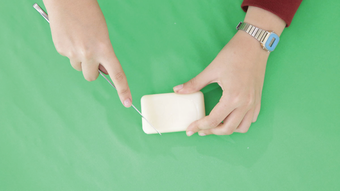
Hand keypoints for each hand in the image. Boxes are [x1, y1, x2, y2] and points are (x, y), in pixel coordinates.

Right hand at [43, 0, 131, 106]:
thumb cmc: (88, 13)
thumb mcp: (102, 34)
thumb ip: (103, 53)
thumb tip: (100, 69)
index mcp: (104, 48)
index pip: (117, 74)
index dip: (123, 90)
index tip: (127, 103)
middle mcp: (88, 53)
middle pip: (91, 77)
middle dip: (92, 70)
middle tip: (91, 55)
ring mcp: (72, 52)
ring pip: (78, 66)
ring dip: (80, 59)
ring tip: (79, 39)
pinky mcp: (60, 49)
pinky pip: (68, 57)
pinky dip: (70, 49)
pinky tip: (70, 35)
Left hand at [173, 6, 285, 135]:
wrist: (254, 44)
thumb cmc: (234, 55)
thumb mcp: (211, 70)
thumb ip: (194, 83)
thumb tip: (178, 90)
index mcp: (232, 97)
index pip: (213, 120)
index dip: (199, 126)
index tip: (190, 129)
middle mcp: (245, 103)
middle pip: (227, 129)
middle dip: (212, 132)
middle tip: (200, 129)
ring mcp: (253, 102)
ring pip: (241, 128)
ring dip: (227, 130)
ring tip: (216, 125)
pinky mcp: (258, 99)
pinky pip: (251, 119)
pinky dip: (240, 123)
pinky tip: (231, 117)